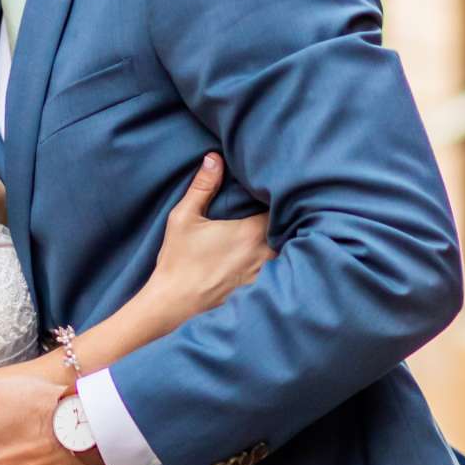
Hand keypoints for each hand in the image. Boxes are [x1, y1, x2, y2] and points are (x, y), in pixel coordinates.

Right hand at [147, 153, 272, 328]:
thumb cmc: (177, 262)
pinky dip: (283, 268)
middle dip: (289, 221)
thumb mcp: (184, 219)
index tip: (280, 193)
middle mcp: (266, 256)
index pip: (283, 209)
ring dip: (288, 245)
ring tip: (281, 236)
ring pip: (289, 255)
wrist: (173, 306)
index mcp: (251, 233)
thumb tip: (214, 158)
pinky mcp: (261, 294)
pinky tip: (278, 263)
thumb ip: (202, 187)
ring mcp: (266, 278)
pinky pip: (282, 276)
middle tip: (284, 212)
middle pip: (291, 232)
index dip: (284, 199)